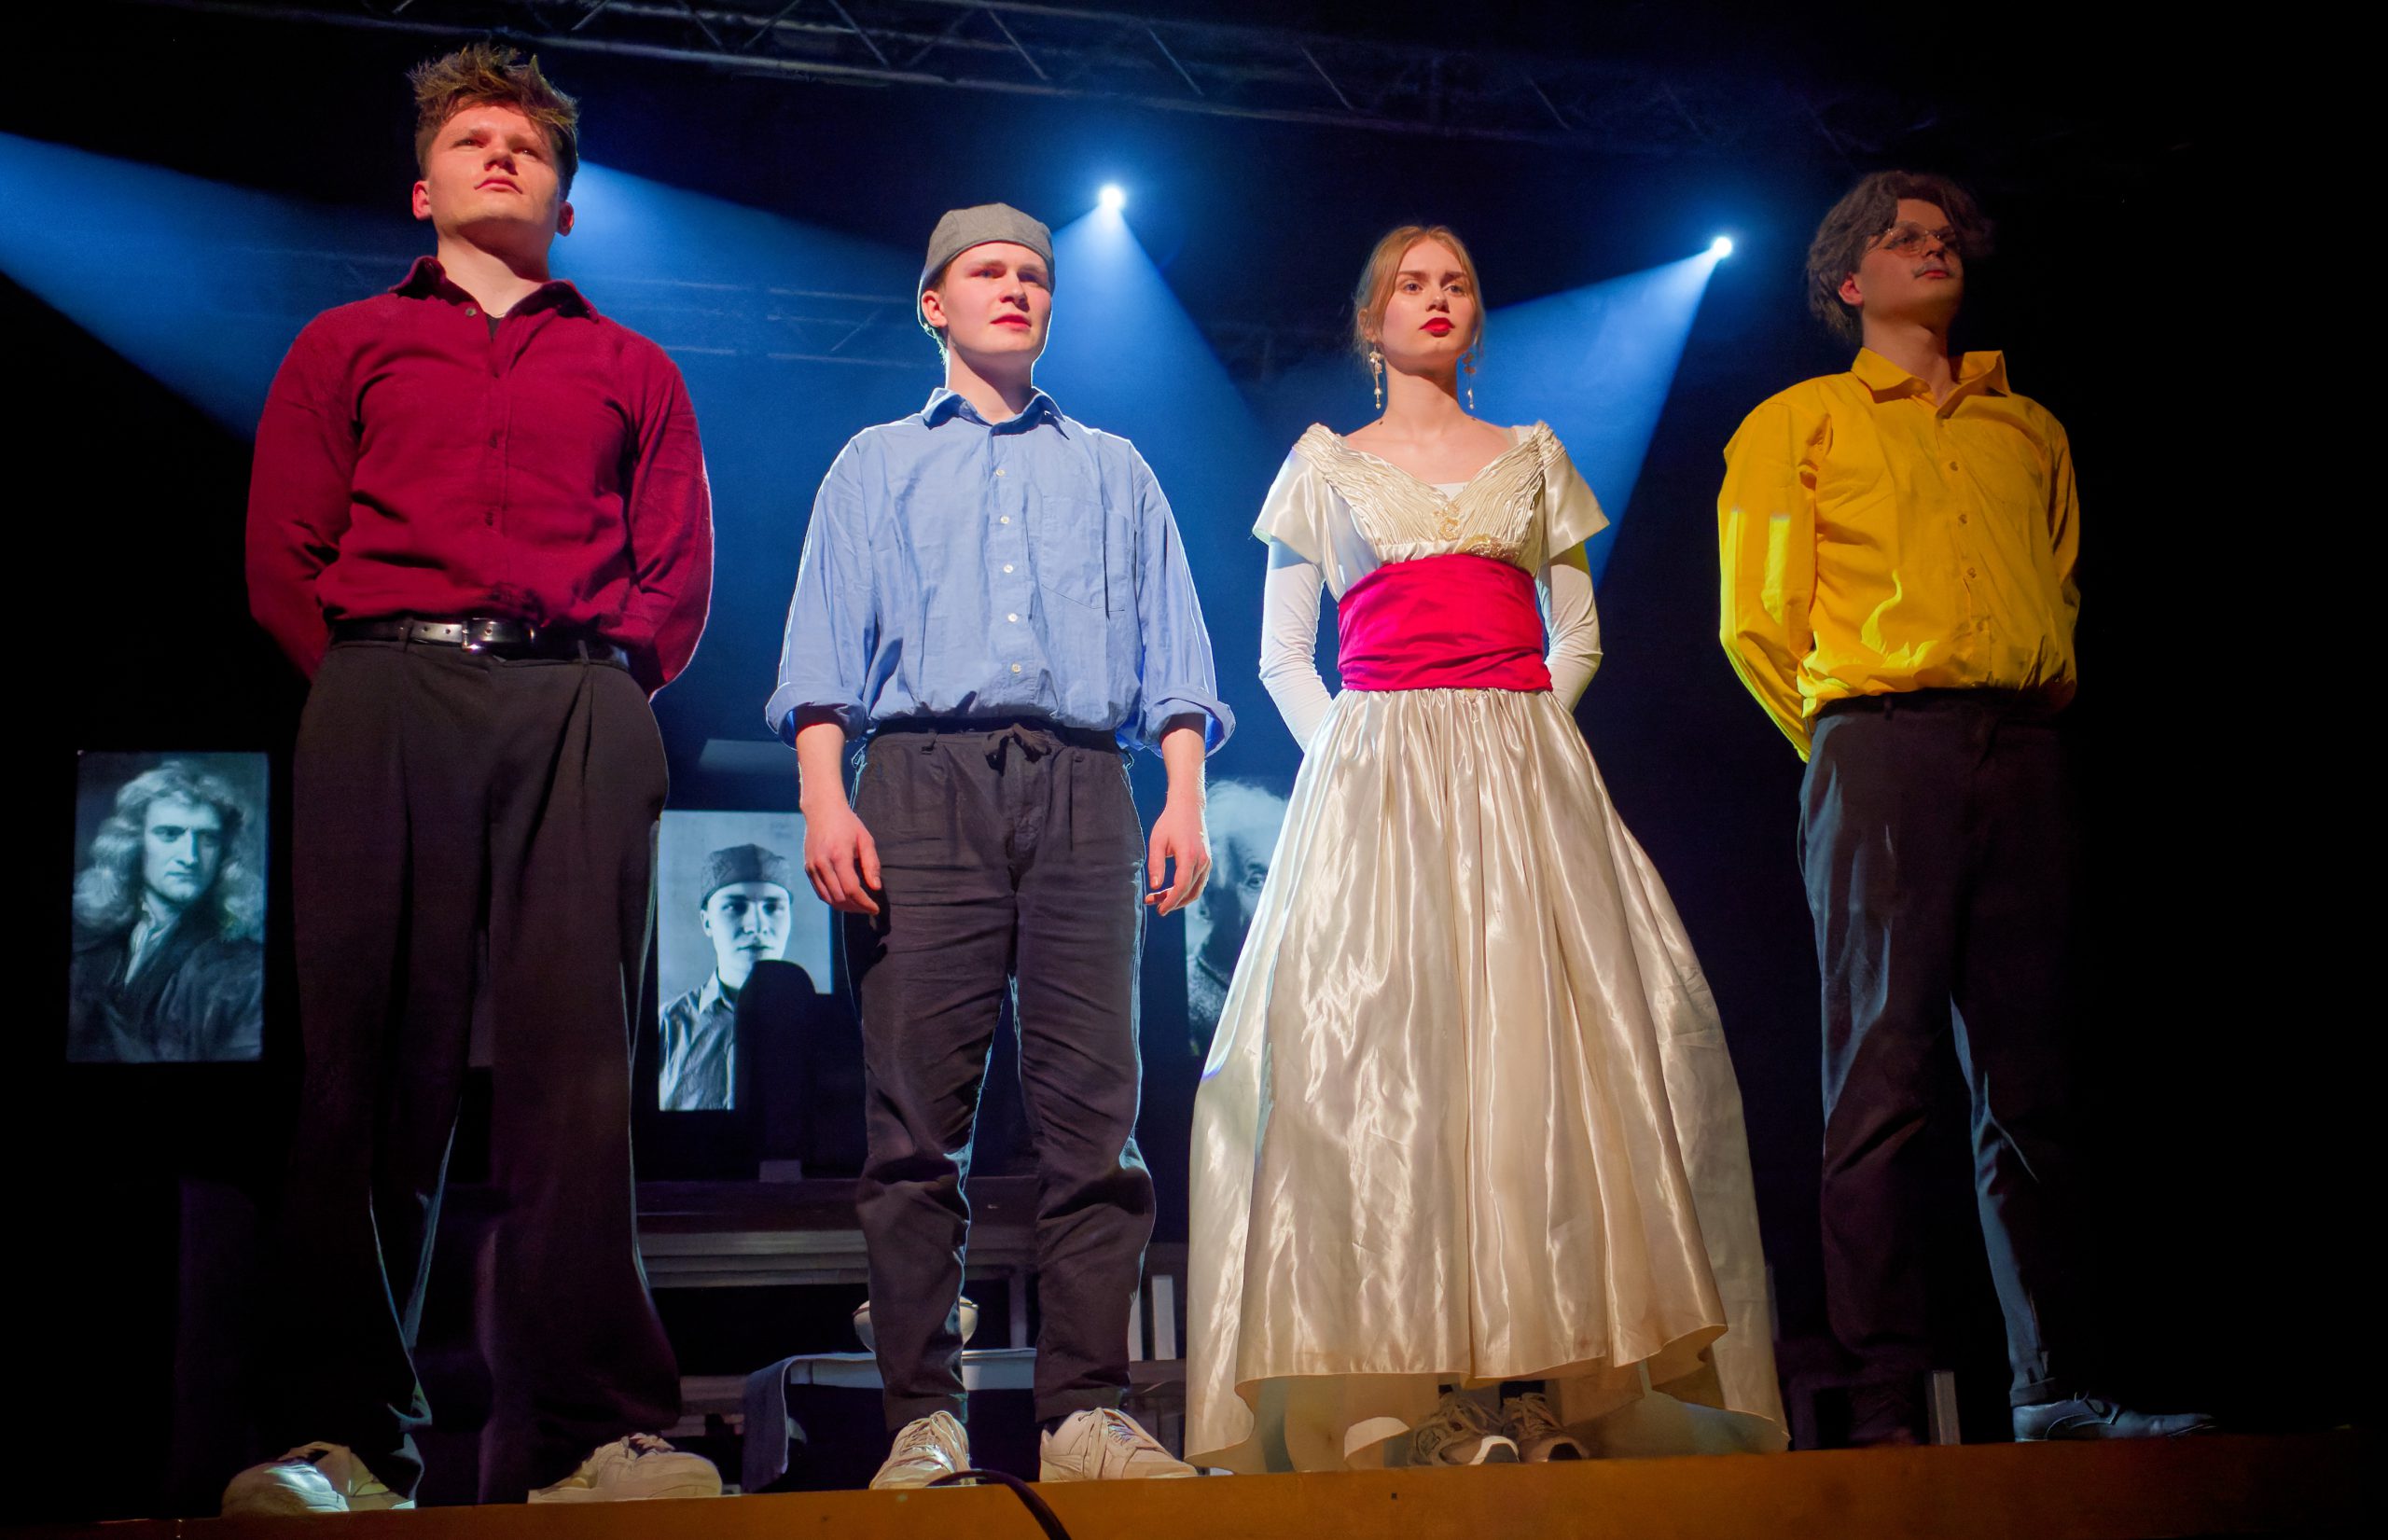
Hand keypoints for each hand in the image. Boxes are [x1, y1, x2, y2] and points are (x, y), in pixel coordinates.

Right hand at [803, 800, 881, 915]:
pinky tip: (845, 899)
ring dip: (845, 907)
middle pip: (839, 898)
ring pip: (828, 899)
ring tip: (858, 906)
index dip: (864, 903)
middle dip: (856, 907)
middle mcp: (822, 864)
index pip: (851, 889)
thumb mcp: (865, 839)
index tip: (875, 908)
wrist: (821, 810)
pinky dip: (833, 900)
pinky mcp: (807, 869)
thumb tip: (875, 888)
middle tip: (869, 907)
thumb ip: (871, 864)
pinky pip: (820, 892)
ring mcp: (812, 867)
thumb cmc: (847, 823)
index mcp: (838, 856)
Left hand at [1145, 799, 1209, 914]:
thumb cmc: (1170, 823)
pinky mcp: (1206, 862)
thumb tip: (1155, 886)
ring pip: (1195, 890)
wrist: (1188, 808)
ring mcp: (1207, 862)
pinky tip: (1170, 890)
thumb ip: (1156, 864)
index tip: (1159, 909)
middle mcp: (1202, 861)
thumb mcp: (1157, 841)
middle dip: (1172, 902)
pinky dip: (1185, 891)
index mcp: (1189, 855)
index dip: (1170, 901)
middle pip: (1189, 892)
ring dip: (1179, 898)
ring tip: (1159, 899)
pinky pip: (1198, 883)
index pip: (1182, 886)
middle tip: (1154, 904)